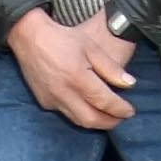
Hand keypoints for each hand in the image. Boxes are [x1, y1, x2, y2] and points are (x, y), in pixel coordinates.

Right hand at [8, 7, 132, 129]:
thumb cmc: (63, 38)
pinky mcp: (45, 102)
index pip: (104, 101)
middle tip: (121, 119)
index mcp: (78, 77)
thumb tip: (130, 84)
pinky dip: (80, 114)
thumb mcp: (91, 48)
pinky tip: (88, 108)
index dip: (120, 109)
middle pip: (91, 119)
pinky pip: (66, 114)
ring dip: (96, 123)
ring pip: (78, 121)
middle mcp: (64, 93)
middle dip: (110, 123)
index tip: (130, 111)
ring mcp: (53, 100)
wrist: (30, 38)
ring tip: (108, 118)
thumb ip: (111, 68)